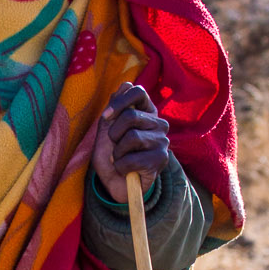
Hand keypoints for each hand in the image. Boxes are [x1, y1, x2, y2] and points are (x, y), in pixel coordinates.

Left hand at [91, 82, 170, 203]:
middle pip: (131, 115)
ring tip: (120, 159)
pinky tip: (125, 170)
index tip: (106, 117)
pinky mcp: (161, 159)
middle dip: (113, 133)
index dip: (118, 102)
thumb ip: (114, 108)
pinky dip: (121, 166)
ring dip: (117, 152)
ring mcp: (162, 140)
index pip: (137, 91)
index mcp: (145, 111)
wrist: (116, 184)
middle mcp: (158, 123)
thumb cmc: (111, 155)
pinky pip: (133, 158)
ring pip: (132, 137)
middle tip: (114, 146)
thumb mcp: (106, 130)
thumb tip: (125, 85)